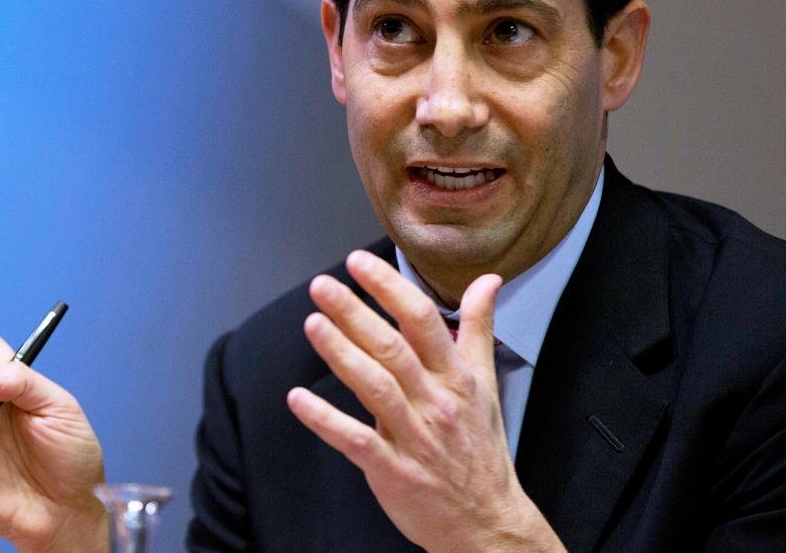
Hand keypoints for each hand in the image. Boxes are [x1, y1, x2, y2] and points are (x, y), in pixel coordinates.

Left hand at [286, 250, 563, 551]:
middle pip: (392, 348)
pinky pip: (356, 440)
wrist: (488, 521)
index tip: (358, 263)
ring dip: (341, 354)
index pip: (422, 321)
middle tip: (321, 285)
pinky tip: (297, 399)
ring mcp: (414, 437)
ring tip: (312, 323)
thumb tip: (488, 280)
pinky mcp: (393, 471)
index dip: (389, 289)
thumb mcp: (485, 382)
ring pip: (374, 387)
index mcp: (456, 376)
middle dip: (354, 313)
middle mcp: (435, 401)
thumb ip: (477, 328)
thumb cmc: (481, 447)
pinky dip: (325, 420)